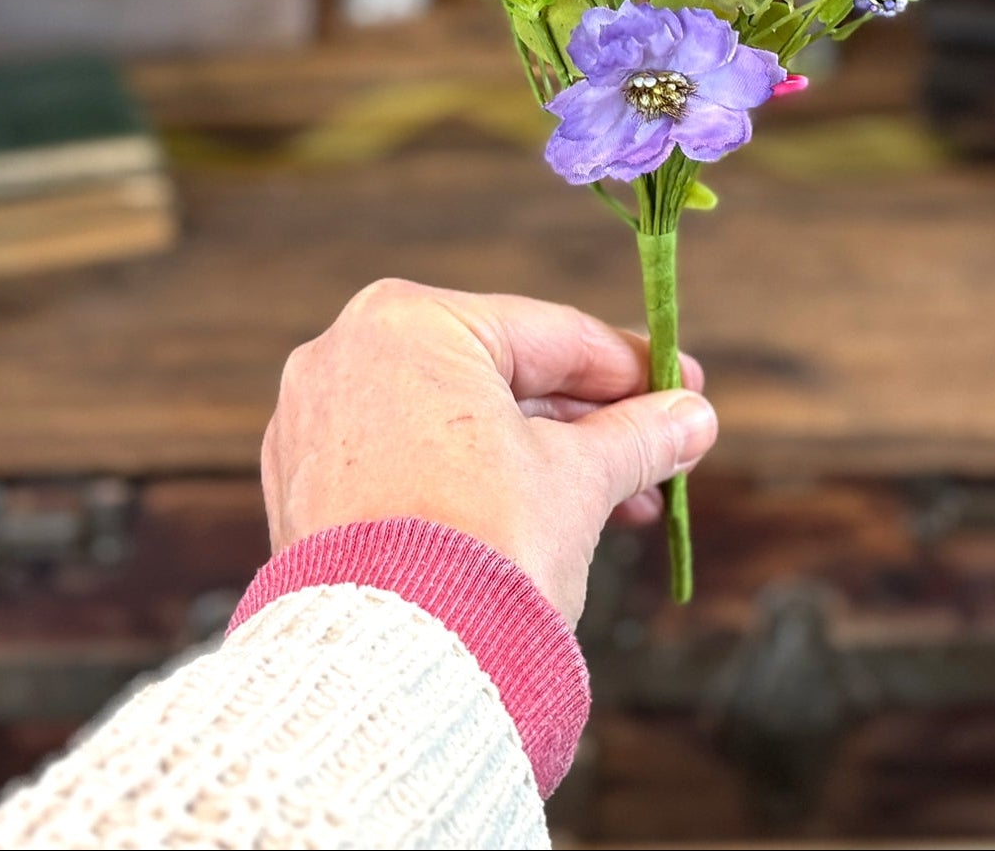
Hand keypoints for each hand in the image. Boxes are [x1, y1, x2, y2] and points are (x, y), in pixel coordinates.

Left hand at [261, 280, 717, 623]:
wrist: (389, 674)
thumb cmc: (478, 553)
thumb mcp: (579, 480)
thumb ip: (638, 437)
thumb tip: (690, 418)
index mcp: (411, 321)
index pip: (549, 333)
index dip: (630, 366)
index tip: (681, 388)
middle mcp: (346, 353)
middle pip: (500, 376)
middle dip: (587, 423)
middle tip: (659, 447)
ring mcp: (314, 423)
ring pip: (456, 423)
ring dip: (541, 459)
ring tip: (620, 502)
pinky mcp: (303, 489)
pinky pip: (410, 463)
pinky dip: (474, 482)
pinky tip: (541, 517)